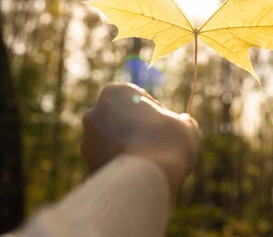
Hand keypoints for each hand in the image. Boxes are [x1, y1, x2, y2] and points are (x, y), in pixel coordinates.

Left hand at [80, 83, 199, 195]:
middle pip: (119, 119)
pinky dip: (121, 169)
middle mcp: (94, 113)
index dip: (155, 112)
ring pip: (111, 143)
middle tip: (157, 145)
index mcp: (115, 93)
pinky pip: (109, 166)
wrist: (148, 179)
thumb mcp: (185, 125)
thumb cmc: (169, 143)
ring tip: (149, 163)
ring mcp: (87, 142)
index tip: (166, 126)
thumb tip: (183, 122)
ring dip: (126, 149)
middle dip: (134, 130)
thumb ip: (180, 120)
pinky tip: (139, 177)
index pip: (137, 98)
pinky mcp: (88, 167)